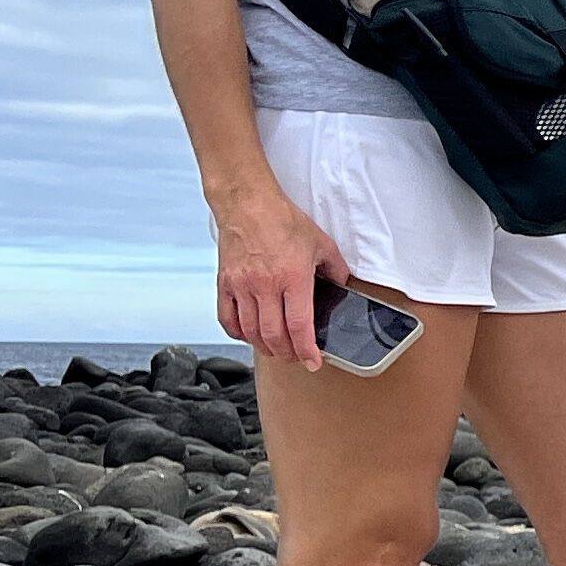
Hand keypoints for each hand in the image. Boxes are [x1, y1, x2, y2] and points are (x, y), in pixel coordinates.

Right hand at [212, 185, 346, 372]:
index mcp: (293, 277)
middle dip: (288, 353)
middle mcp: (265, 285)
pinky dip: (238, 333)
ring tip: (278, 350)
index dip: (307, 350)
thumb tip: (341, 286)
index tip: (313, 361)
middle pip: (274, 335)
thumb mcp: (322, 244)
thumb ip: (335, 269)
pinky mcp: (224, 283)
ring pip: (251, 331)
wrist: (248, 203)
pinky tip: (249, 335)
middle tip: (297, 357)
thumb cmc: (283, 220)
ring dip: (266, 347)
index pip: (299, 326)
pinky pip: (227, 318)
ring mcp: (241, 285)